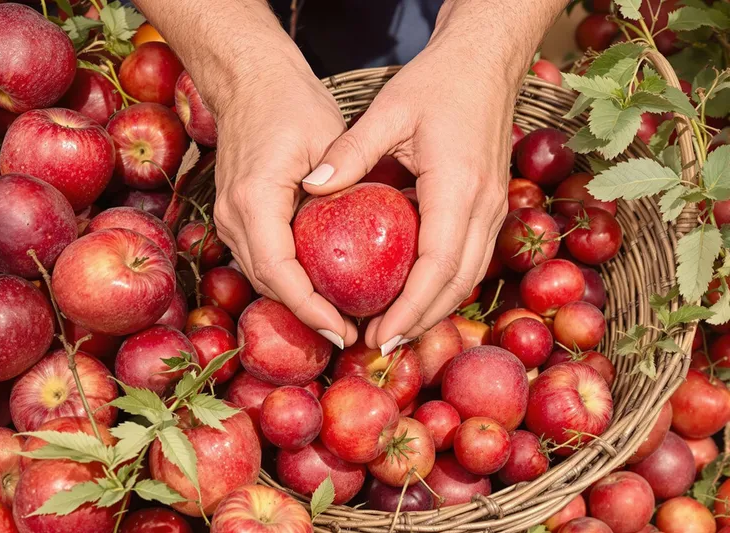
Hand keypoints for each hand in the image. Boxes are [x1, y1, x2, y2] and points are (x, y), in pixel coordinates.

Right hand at [211, 63, 358, 349]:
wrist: (249, 82)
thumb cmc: (291, 103)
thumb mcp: (327, 135)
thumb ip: (343, 179)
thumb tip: (364, 230)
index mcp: (254, 199)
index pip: (278, 272)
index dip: (309, 309)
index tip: (343, 329)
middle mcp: (232, 215)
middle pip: (268, 284)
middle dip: (307, 315)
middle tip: (352, 333)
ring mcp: (227, 218)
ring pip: (262, 277)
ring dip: (298, 302)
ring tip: (341, 319)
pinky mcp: (235, 216)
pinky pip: (262, 260)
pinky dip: (289, 281)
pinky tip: (321, 290)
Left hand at [302, 18, 522, 352]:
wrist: (486, 60)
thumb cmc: (438, 82)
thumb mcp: (389, 110)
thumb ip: (350, 151)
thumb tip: (310, 186)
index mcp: (458, 188)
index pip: (437, 266)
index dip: (411, 308)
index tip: (381, 334)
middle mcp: (484, 206)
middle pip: (458, 283)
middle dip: (423, 320)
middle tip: (383, 345)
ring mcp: (494, 206)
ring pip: (470, 275)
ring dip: (436, 308)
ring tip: (398, 330)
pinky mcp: (492, 203)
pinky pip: (472, 258)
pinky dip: (445, 284)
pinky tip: (418, 294)